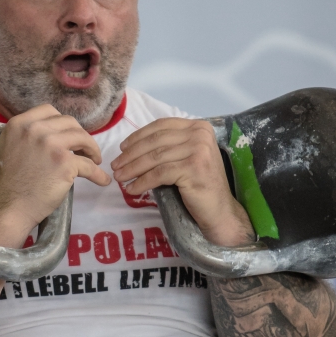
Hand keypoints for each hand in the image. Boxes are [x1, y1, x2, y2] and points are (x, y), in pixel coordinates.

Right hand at [0, 104, 110, 246]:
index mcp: (21, 123)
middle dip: (78, 134)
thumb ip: (22, 135)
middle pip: (69, 122)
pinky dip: (98, 174)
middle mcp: (36, 129)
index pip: (49, 111)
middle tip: (82, 148)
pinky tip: (102, 179)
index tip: (67, 134)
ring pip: (82, 138)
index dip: (62, 123)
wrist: (10, 206)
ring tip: (95, 159)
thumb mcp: (5, 147)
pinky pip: (89, 165)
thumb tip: (40, 131)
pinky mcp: (65, 164)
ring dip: (92, 148)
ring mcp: (52, 145)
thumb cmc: (6, 182)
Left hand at [111, 118, 254, 246]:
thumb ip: (169, 146)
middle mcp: (200, 134)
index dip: (138, 136)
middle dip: (131, 154)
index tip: (122, 148)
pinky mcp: (193, 168)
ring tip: (119, 178)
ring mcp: (198, 150)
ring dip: (132, 168)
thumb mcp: (186, 157)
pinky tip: (132, 189)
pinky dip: (142, 182)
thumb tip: (131, 146)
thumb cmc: (200, 185)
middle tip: (116, 166)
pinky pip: (159, 174)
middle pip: (156, 141)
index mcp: (199, 126)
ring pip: (155, 157)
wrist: (220, 210)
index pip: (161, 126)